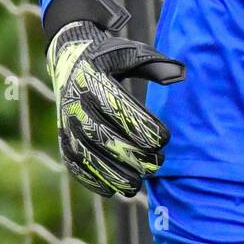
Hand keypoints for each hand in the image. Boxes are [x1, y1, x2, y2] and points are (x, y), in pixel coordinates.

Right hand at [47, 18, 184, 197]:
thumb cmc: (110, 56)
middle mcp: (76, 103)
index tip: (165, 138)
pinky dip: (91, 180)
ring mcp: (66, 123)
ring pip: (87, 155)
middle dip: (132, 155)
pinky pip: (74, 163)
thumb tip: (181, 74)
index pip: (118, 107)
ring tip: (137, 184)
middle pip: (104, 136)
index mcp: (92, 79)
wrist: (70, 56)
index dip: (142, 126)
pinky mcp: (62, 138)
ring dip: (112, 174)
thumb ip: (155, 65)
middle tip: (158, 164)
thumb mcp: (131, 52)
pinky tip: (111, 191)